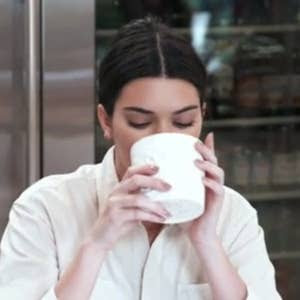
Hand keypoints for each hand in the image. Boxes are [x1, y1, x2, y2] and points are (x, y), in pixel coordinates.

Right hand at [85, 164, 170, 251]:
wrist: (100, 239)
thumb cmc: (119, 222)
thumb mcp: (130, 208)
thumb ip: (141, 199)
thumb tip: (163, 196)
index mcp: (120, 188)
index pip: (131, 172)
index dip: (144, 168)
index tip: (158, 168)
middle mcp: (116, 192)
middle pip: (136, 180)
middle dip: (154, 182)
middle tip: (169, 187)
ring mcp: (114, 203)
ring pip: (138, 199)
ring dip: (155, 205)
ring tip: (166, 212)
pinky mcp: (115, 216)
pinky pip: (137, 214)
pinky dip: (151, 216)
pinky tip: (160, 219)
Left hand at [183, 132, 224, 247]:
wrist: (197, 234)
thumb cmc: (186, 213)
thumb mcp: (179, 194)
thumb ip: (172, 184)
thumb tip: (155, 174)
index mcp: (205, 179)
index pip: (209, 160)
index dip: (209, 147)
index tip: (206, 134)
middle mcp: (213, 183)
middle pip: (214, 162)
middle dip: (207, 151)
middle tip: (195, 144)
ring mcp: (216, 193)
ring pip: (218, 173)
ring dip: (208, 166)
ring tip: (196, 162)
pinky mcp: (217, 204)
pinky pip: (218, 191)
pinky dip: (211, 184)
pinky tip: (203, 180)